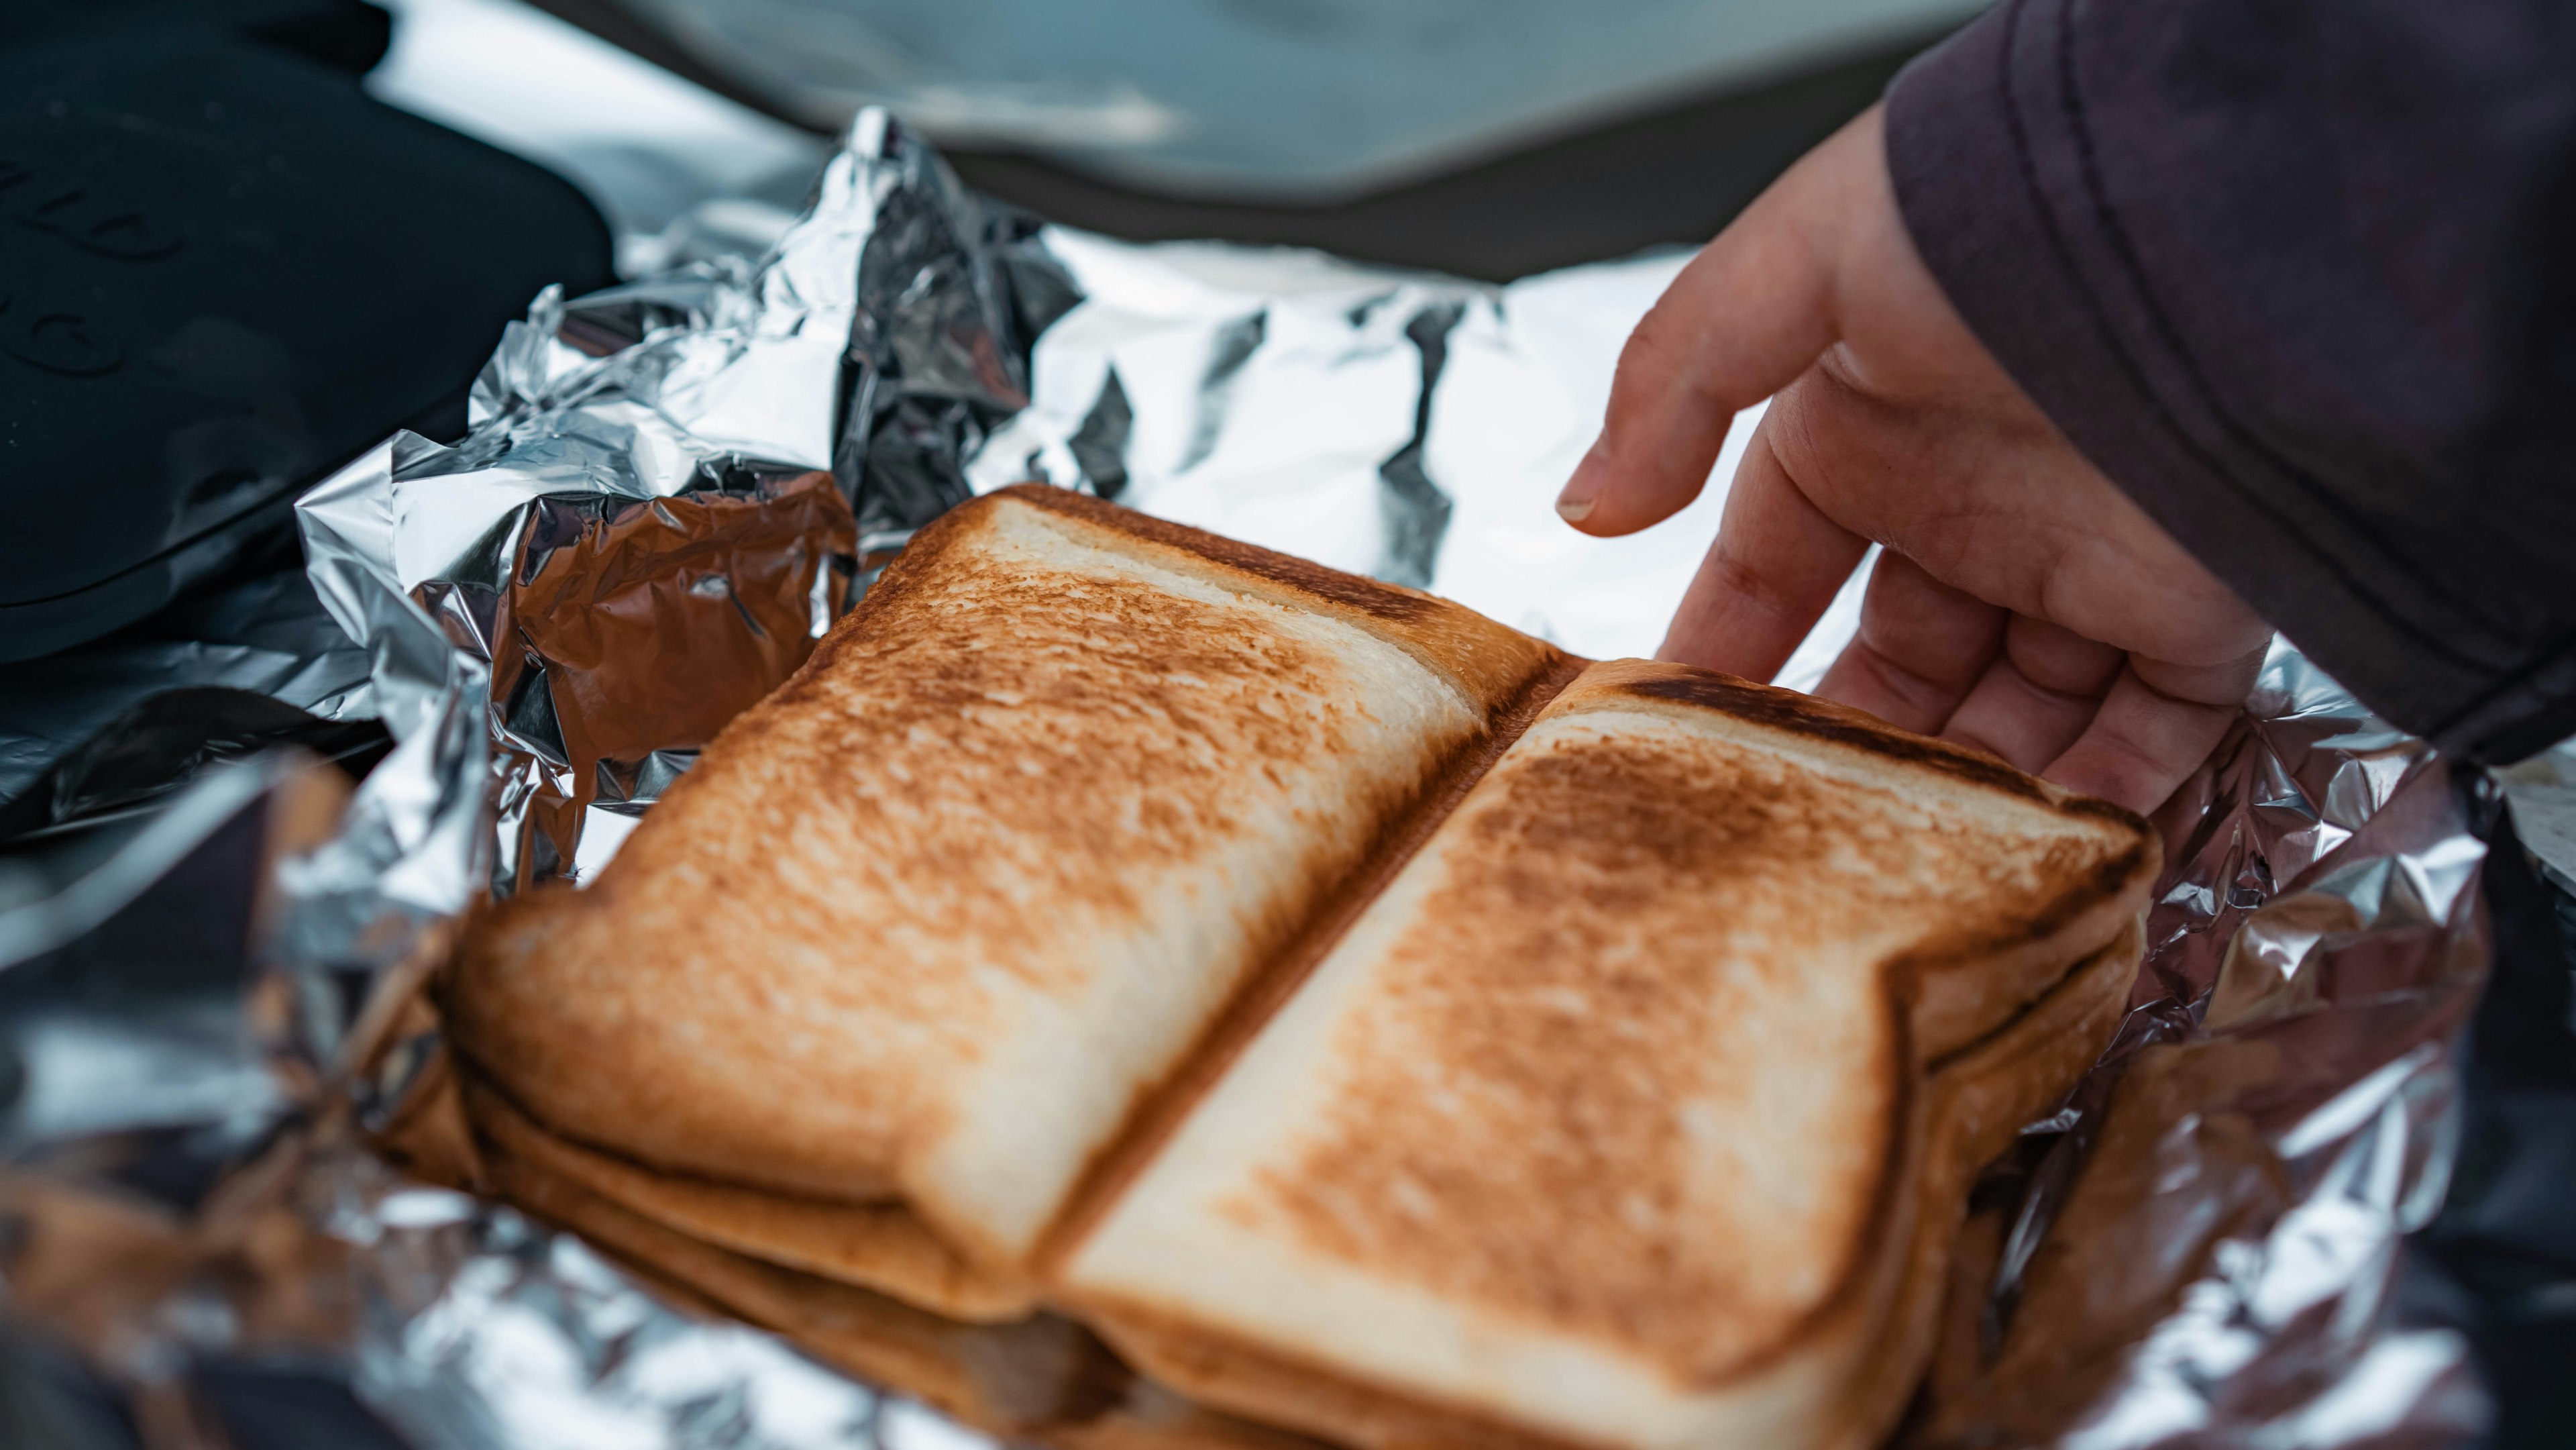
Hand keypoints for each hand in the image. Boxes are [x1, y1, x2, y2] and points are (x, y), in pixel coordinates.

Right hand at [1554, 105, 2269, 815]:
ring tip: (1903, 881)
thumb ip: (1669, 387)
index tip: (1672, 753)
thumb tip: (1582, 510)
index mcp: (1866, 432)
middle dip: (1844, 753)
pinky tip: (2037, 863)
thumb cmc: (1991, 222)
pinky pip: (2152, 741)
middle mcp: (1974, 509)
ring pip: (2012, 722)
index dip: (1723, 659)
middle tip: (1792, 846)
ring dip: (1963, 800)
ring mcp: (2088, 567)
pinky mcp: (2201, 614)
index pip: (1770, 574)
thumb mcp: (1789, 270)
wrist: (2211, 229)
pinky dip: (2101, 807)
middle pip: (1892, 671)